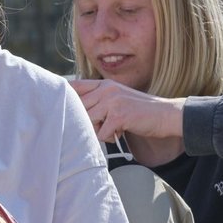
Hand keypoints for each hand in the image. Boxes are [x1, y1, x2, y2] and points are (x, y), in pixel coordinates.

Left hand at [69, 79, 184, 143]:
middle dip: (84, 122)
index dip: (64, 97)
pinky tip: (121, 133)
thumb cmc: (139, 111)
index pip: (75, 86)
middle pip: (77, 108)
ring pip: (87, 121)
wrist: (167, 115)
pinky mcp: (118, 115)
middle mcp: (107, 89)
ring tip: (112, 129)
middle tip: (100, 126)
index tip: (55, 106)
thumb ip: (98, 100)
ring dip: (97, 130)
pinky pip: (101, 133)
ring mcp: (112, 101)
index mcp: (105, 84)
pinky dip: (109, 138)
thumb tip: (71, 109)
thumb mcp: (117, 99)